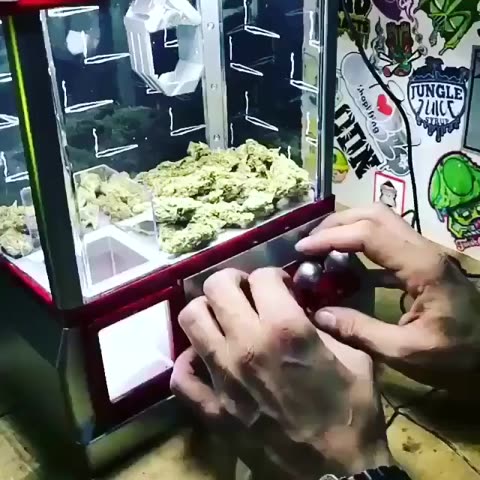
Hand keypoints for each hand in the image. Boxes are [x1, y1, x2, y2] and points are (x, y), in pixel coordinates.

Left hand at [171, 268, 390, 478]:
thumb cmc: (352, 411)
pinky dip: (190, 363)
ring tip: (224, 319)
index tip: (280, 287)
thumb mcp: (355, 356)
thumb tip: (302, 307)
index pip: (261, 276)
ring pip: (191, 320)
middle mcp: (247, 344)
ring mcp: (223, 377)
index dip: (273, 276)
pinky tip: (206, 360)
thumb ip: (327, 323)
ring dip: (207, 312)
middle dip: (232, 281)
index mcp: (286, 328)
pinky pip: (181, 376)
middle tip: (245, 292)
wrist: (338, 472)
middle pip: (216, 287)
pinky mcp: (213, 409)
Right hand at [296, 204, 479, 392]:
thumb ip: (360, 331)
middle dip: (337, 223)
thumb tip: (318, 315)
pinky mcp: (423, 263)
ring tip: (320, 247)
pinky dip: (360, 244)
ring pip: (382, 221)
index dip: (331, 237)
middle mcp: (424, 250)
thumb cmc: (457, 358)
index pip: (369, 234)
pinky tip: (343, 265)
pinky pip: (387, 241)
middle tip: (309, 243)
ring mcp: (425, 253)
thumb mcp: (406, 353)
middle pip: (375, 214)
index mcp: (422, 267)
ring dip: (348, 228)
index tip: (302, 249)